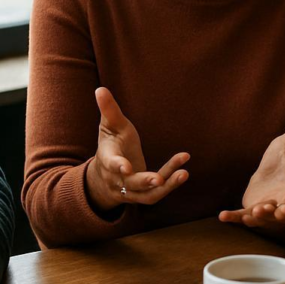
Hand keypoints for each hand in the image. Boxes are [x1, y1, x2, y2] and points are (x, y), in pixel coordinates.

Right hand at [86, 87, 189, 210]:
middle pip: (131, 184)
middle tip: (159, 179)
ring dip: (166, 187)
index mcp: (107, 160)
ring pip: (147, 195)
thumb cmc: (111, 144)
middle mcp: (118, 179)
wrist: (104, 176)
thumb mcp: (109, 126)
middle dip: (144, 181)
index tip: (126, 168)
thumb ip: (109, 110)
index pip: (111, 164)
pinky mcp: (144, 194)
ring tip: (183, 173)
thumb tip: (100, 89)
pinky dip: (171, 181)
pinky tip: (184, 168)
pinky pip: (158, 192)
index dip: (118, 166)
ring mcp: (131, 190)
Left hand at [219, 110, 284, 229]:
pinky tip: (222, 216)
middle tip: (281, 210)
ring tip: (253, 213)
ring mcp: (269, 207)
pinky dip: (234, 217)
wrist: (269, 172)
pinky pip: (244, 215)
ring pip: (267, 217)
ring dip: (261, 217)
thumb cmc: (283, 157)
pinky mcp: (252, 209)